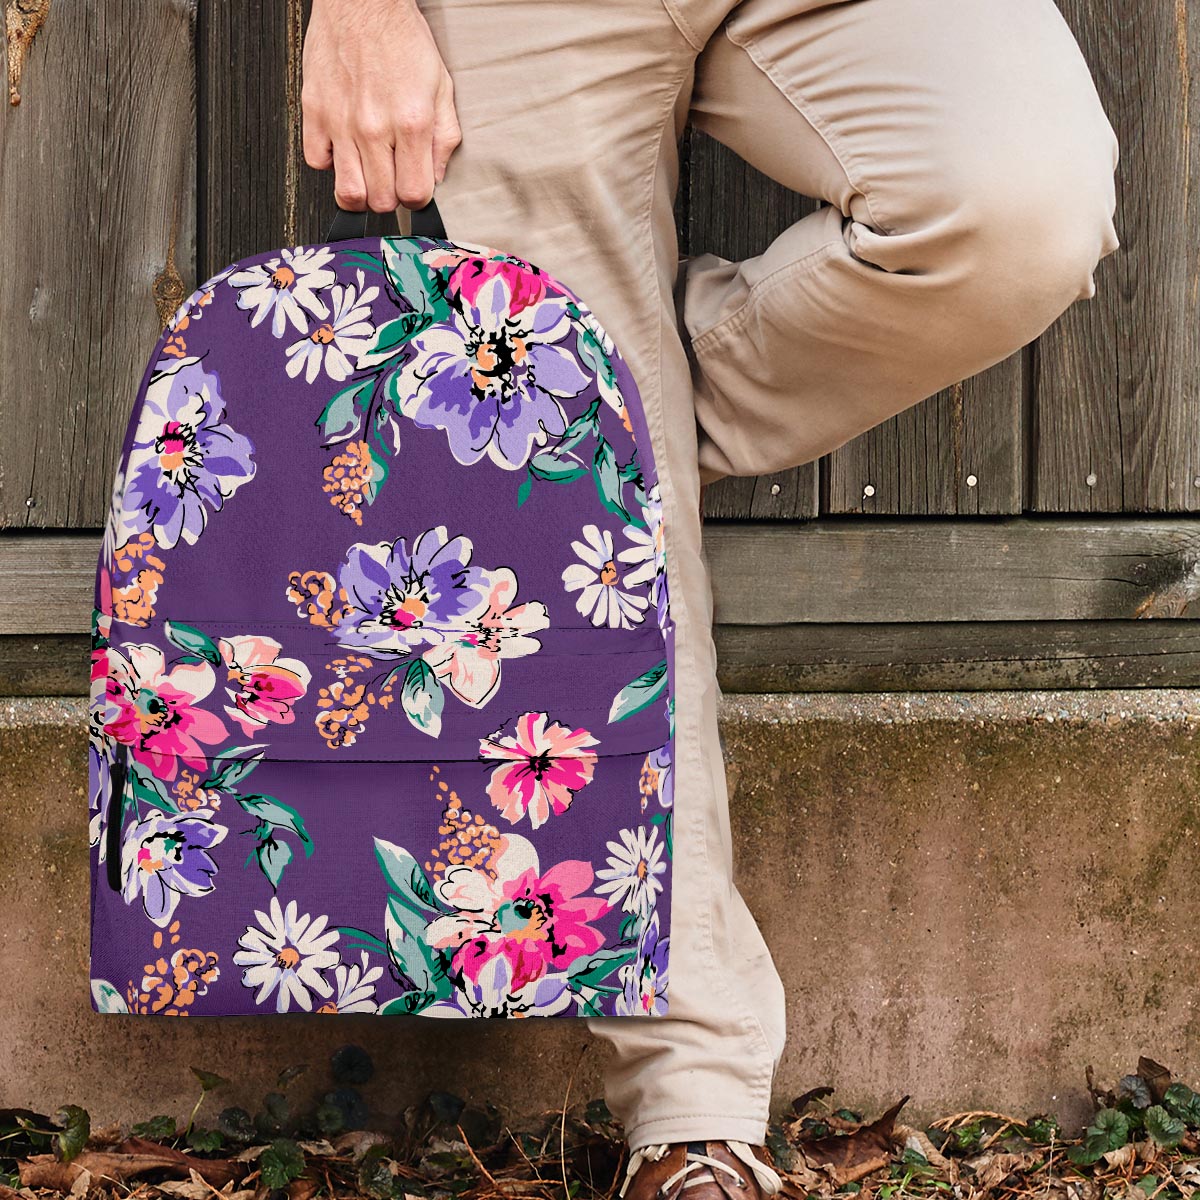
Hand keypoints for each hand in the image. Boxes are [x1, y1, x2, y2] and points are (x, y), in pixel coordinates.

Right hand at [301, 0, 461, 211]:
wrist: (362, 1)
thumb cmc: (401, 39)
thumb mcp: (441, 87)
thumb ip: (444, 137)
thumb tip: (437, 176)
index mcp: (411, 123)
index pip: (414, 194)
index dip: (417, 199)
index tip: (414, 188)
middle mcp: (374, 127)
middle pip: (381, 201)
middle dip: (390, 197)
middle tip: (391, 178)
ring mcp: (341, 122)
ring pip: (348, 192)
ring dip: (361, 192)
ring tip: (368, 175)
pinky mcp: (314, 111)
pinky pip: (316, 162)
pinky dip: (330, 163)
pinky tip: (343, 149)